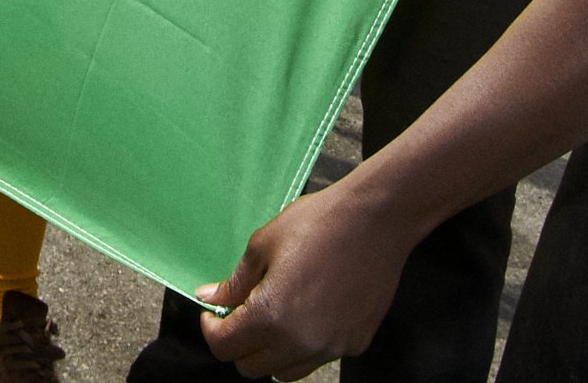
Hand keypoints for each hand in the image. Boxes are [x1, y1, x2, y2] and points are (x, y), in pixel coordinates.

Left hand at [198, 185, 417, 378]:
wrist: (377, 220)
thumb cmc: (318, 223)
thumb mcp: (263, 245)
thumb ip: (235, 282)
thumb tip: (211, 298)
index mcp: (270, 316)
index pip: (224, 348)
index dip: (211, 329)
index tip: (213, 314)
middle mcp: (300, 342)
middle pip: (251, 367)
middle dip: (239, 343)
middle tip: (242, 313)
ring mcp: (330, 347)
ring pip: (284, 371)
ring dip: (271, 352)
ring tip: (277, 315)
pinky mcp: (354, 344)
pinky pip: (318, 358)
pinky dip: (305, 345)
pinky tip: (310, 312)